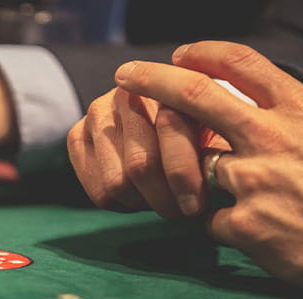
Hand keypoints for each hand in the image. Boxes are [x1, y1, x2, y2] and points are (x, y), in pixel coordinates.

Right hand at [67, 87, 228, 218]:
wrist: (169, 121)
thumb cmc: (208, 130)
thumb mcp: (225, 131)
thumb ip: (222, 146)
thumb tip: (215, 177)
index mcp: (166, 82)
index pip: (170, 133)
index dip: (186, 176)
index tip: (201, 205)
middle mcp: (125, 92)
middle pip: (141, 165)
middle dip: (165, 197)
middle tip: (183, 213)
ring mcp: (97, 112)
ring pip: (117, 183)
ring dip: (144, 203)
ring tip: (164, 202)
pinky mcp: (78, 136)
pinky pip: (98, 191)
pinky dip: (122, 204)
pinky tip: (140, 196)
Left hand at [115, 40, 302, 290]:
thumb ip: (296, 121)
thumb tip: (262, 109)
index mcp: (301, 112)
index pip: (243, 64)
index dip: (205, 54)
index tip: (180, 54)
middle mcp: (271, 138)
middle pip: (195, 96)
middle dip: (152, 80)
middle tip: (124, 75)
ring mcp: (254, 182)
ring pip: (194, 167)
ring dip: (195, 179)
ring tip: (237, 198)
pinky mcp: (245, 226)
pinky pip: (207, 220)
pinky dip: (217, 224)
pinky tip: (248, 233)